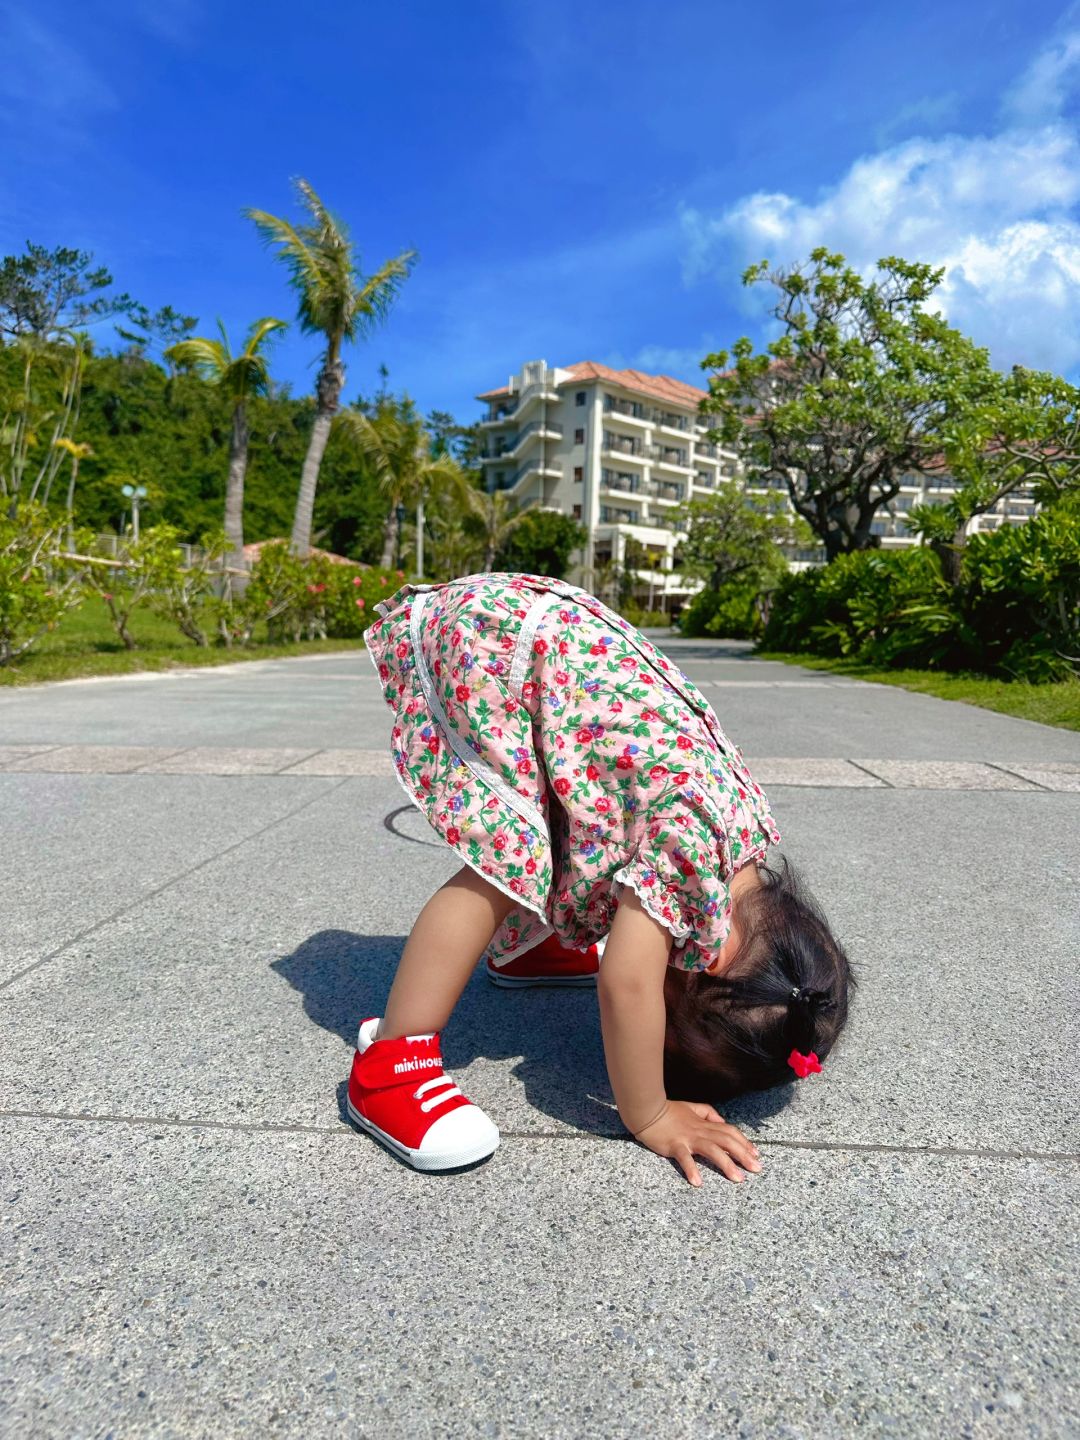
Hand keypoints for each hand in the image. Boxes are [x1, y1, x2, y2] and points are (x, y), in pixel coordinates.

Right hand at [631, 1100, 761, 1186]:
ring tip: (738, 1179)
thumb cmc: (668, 1111)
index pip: (730, 1131)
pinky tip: (698, 1182)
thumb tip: (721, 1121)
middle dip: (744, 1155)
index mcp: (705, 1123)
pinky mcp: (675, 1146)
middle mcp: (700, 1131)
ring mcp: (688, 1139)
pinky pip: (685, 1158)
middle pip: (727, 1141)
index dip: (744, 1142)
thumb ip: (708, 1112)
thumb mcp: (691, 1107)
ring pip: (712, 1150)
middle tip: (757, 1169)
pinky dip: (692, 1169)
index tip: (756, 1154)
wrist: (647, 1111)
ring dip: (726, 1164)